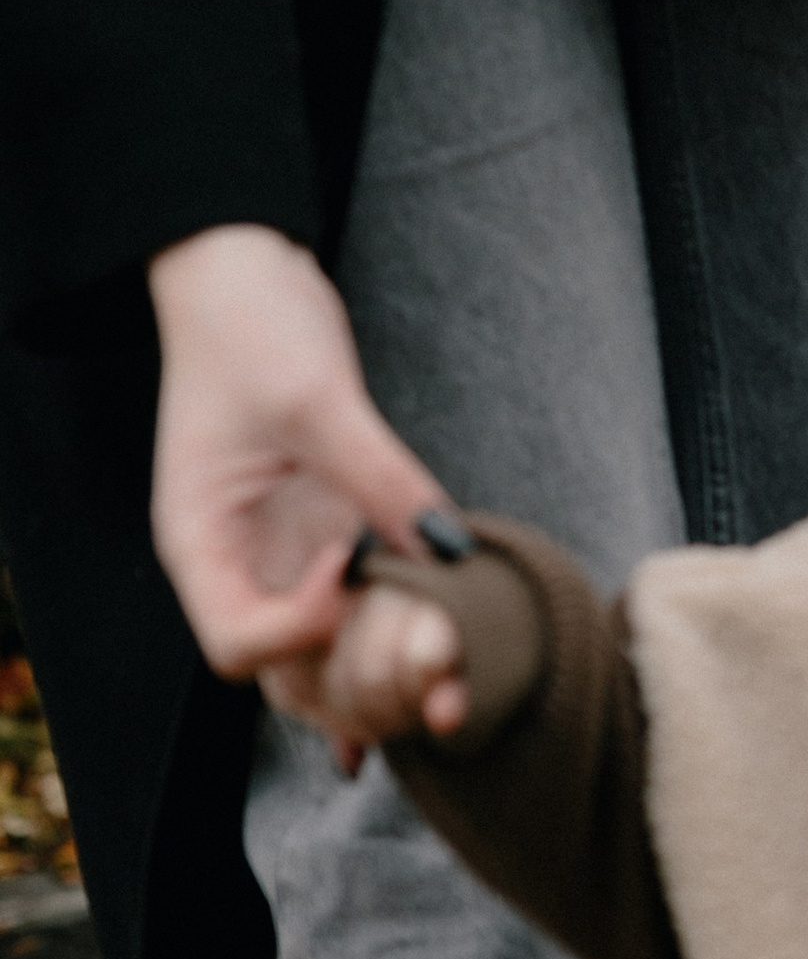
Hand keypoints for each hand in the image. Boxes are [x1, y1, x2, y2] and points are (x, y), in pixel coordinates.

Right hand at [149, 224, 452, 757]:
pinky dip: (397, 650)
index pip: (237, 644)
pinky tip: (446, 672)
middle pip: (287, 678)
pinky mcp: (328, 539)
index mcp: (203, 541)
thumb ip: (379, 476)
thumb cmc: (250, 326)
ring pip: (328, 662)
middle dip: (360, 683)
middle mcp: (240, 566)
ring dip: (387, 679)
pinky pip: (360, 619)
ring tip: (453, 670)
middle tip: (436, 654)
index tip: (349, 564)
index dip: (302, 628)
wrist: (244, 276)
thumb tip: (447, 548)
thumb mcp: (317, 398)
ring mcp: (284, 558)